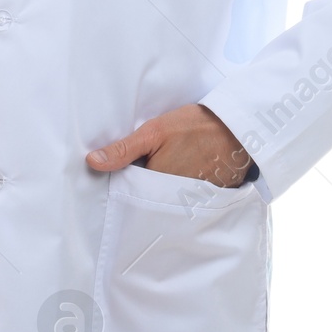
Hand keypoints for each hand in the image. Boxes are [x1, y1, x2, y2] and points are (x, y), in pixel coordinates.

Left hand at [85, 103, 254, 188]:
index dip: (126, 179)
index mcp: (157, 185)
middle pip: (148, 199)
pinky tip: (184, 173)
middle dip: (144, 187)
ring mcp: (193, 204)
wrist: (239, 129)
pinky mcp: (207, 202)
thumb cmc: (195, 127)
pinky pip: (187, 202)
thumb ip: (124, 150)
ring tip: (170, 166)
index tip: (127, 167)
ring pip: (166, 200)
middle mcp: (174, 202)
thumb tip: (92, 162)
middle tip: (152, 163)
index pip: (130, 192)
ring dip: (163, 189)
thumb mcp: (154, 132)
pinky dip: (181, 192)